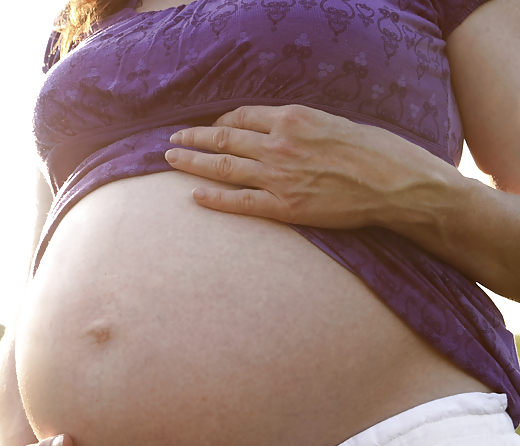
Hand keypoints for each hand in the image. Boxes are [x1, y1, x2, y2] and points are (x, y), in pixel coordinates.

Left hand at [164, 104, 458, 230]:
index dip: (221, 121)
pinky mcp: (284, 206)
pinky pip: (239, 202)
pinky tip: (194, 195)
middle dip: (194, 138)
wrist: (396, 184)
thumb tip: (279, 129)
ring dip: (193, 162)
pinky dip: (213, 198)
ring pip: (223, 166)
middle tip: (172, 139)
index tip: (210, 127)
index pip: (243, 116)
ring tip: (171, 159)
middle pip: (224, 138)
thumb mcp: (335, 123)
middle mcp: (280, 144)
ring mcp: (279, 176)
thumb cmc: (375, 152)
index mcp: (293, 118)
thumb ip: (301, 127)